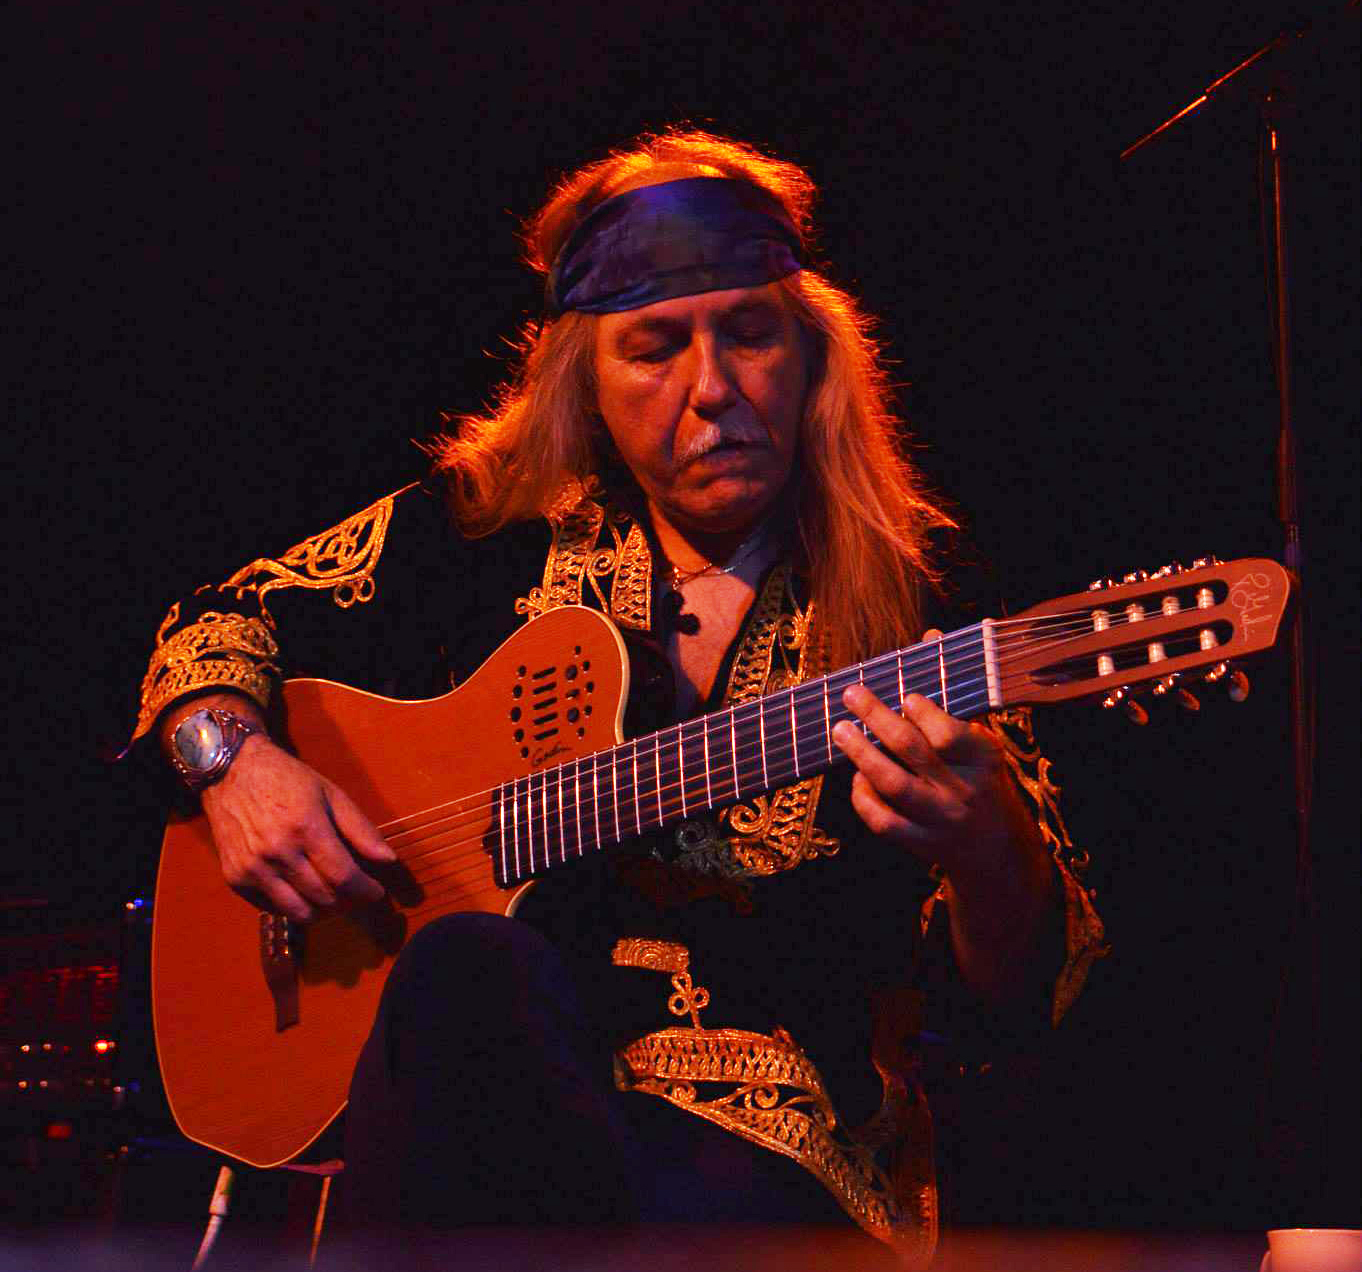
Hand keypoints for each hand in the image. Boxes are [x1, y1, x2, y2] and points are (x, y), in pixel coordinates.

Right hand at [200, 735, 396, 922]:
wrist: (231, 771)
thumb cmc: (288, 780)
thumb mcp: (331, 794)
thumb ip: (360, 829)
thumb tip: (388, 859)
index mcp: (306, 827)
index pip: (344, 875)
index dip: (365, 890)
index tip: (376, 893)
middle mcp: (278, 852)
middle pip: (324, 897)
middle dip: (348, 902)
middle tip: (357, 895)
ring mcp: (253, 867)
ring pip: (299, 911)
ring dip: (323, 910)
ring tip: (334, 898)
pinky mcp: (235, 877)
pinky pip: (272, 907)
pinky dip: (294, 906)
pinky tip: (304, 891)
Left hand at [831, 684, 1040, 886]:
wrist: (999, 850)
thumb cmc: (983, 786)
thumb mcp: (985, 755)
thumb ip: (955, 730)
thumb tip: (906, 706)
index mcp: (983, 760)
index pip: (947, 734)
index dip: (923, 713)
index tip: (905, 699)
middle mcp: (963, 789)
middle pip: (912, 750)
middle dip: (877, 717)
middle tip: (852, 694)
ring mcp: (941, 819)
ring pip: (893, 784)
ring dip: (862, 753)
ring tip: (842, 730)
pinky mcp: (923, 843)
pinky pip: (884, 821)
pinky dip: (864, 798)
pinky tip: (857, 779)